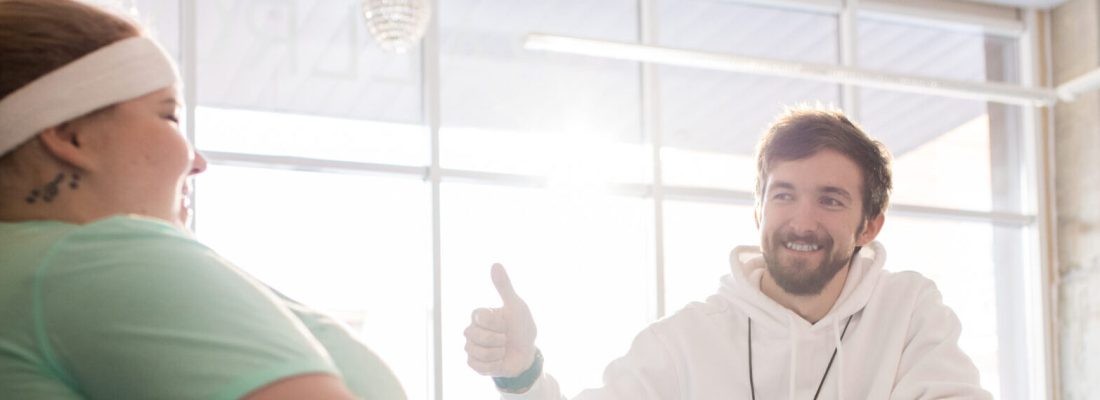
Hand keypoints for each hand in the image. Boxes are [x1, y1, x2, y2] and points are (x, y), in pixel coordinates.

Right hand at [464, 263, 537, 377]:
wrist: (527, 353)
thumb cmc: (521, 327)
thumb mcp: (516, 306)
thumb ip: (504, 287)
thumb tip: (495, 264)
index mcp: (480, 315)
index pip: (479, 317)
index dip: (496, 323)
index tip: (506, 324)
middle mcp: (472, 330)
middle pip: (474, 335)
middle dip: (496, 340)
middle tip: (505, 339)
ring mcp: (471, 347)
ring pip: (476, 352)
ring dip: (496, 353)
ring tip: (503, 350)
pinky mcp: (473, 363)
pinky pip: (477, 366)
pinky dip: (493, 365)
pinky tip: (499, 361)